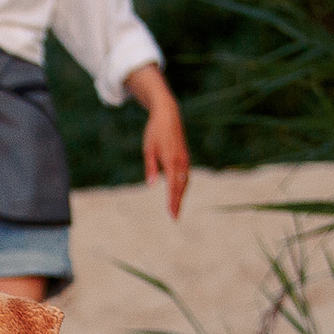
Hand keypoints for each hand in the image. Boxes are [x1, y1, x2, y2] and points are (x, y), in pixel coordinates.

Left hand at [126, 66, 190, 218]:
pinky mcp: (185, 157)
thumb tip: (152, 185)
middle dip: (178, 202)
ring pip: (185, 182)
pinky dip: (182, 186)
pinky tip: (178, 193)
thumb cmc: (155, 132)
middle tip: (174, 217)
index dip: (173, 201)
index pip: (173, 186)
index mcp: (171, 160)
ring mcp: (185, 159)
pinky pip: (185, 175)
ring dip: (181, 195)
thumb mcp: (148, 150)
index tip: (172, 214)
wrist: (168, 115)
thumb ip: (151, 168)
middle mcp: (181, 161)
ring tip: (175, 209)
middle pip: (181, 187)